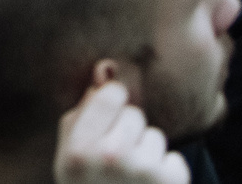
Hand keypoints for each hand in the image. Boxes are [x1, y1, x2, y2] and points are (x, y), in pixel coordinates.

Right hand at [56, 76, 188, 183]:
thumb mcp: (69, 161)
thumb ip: (81, 115)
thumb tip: (105, 69)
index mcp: (77, 150)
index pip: (111, 94)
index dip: (112, 106)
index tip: (109, 124)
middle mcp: (109, 156)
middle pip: (134, 115)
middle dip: (129, 135)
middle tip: (116, 166)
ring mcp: (142, 170)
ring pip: (154, 136)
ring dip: (147, 155)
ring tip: (132, 183)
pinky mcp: (170, 182)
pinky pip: (173, 158)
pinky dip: (165, 174)